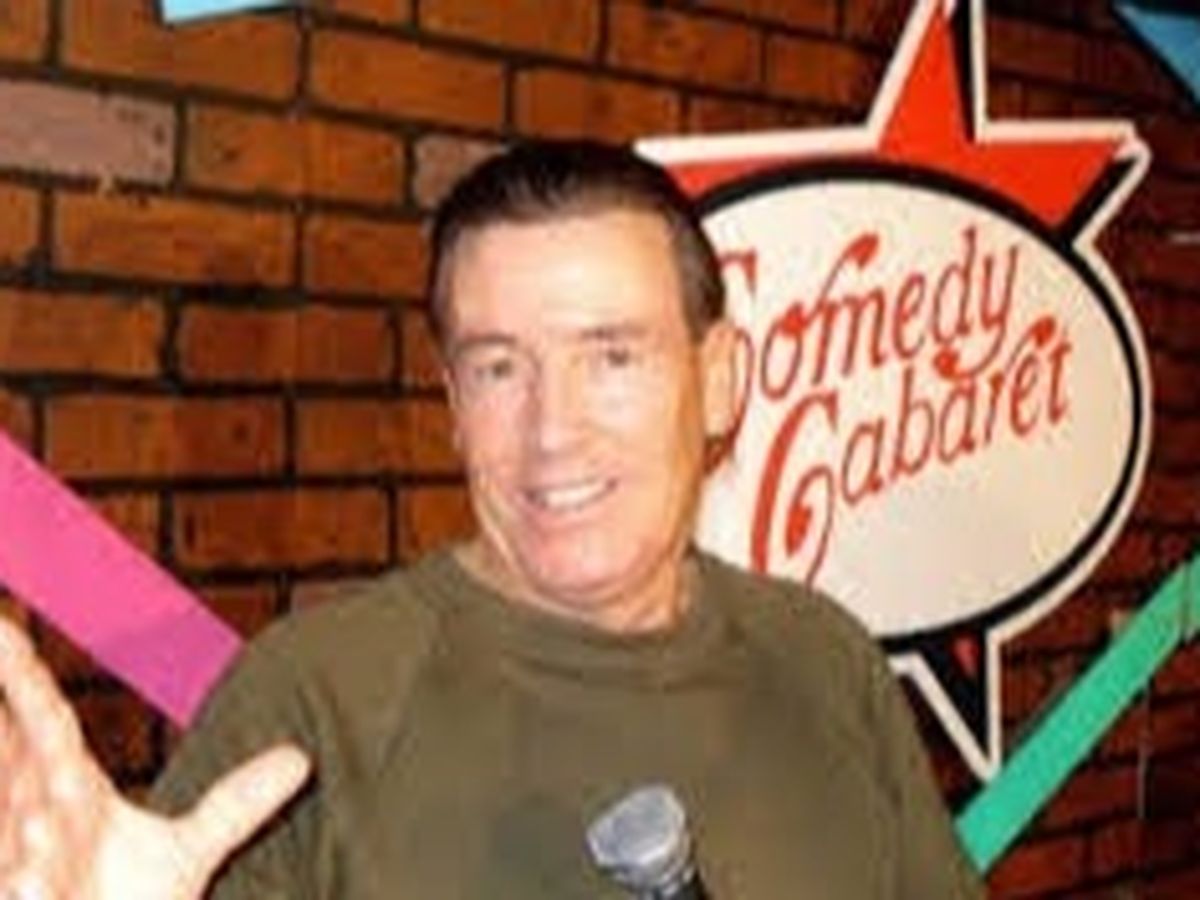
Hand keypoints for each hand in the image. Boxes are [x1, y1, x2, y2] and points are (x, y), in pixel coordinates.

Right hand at [0, 615, 310, 899]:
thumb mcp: (185, 856)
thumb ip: (236, 805)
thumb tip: (300, 758)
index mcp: (68, 789)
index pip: (44, 719)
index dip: (21, 673)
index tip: (0, 625)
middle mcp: (33, 817)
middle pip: (15, 757)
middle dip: (10, 734)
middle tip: (17, 704)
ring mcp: (20, 865)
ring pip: (14, 830)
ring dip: (27, 827)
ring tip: (47, 839)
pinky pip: (21, 889)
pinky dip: (26, 886)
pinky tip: (35, 884)